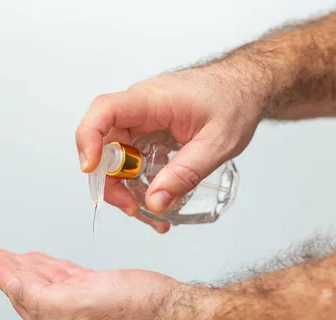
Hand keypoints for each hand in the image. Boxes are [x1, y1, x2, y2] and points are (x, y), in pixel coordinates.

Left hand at [0, 241, 203, 319]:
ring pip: (38, 277)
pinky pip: (60, 274)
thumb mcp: (82, 308)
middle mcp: (62, 315)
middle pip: (20, 282)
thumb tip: (10, 284)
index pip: (12, 288)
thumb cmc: (139, 315)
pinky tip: (35, 262)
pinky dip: (44, 265)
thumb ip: (41, 299)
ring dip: (15, 262)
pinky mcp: (95, 291)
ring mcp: (79, 303)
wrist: (177, 313)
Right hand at [75, 64, 262, 230]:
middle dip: (110, 181)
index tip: (90, 168)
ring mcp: (142, 120)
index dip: (89, 138)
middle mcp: (140, 107)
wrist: (246, 87)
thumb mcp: (217, 144)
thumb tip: (154, 202)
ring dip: (125, 188)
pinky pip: (132, 158)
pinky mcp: (148, 131)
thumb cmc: (234, 102)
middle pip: (104, 143)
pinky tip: (157, 201)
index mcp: (152, 99)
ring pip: (117, 156)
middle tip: (132, 208)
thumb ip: (185, 174)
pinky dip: (138, 182)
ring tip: (151, 215)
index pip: (105, 111)